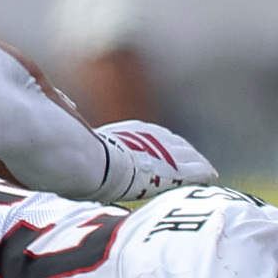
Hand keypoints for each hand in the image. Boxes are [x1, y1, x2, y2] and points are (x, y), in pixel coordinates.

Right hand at [91, 120, 216, 203]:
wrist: (96, 166)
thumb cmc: (85, 154)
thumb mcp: (81, 134)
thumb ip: (82, 125)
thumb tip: (65, 102)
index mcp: (134, 131)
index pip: (155, 136)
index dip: (164, 143)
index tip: (171, 149)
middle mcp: (153, 138)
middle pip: (174, 144)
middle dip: (184, 152)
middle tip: (194, 159)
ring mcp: (165, 153)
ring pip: (188, 156)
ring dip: (196, 162)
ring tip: (206, 169)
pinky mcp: (174, 171)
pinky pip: (194, 170)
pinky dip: (203, 172)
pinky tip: (211, 175)